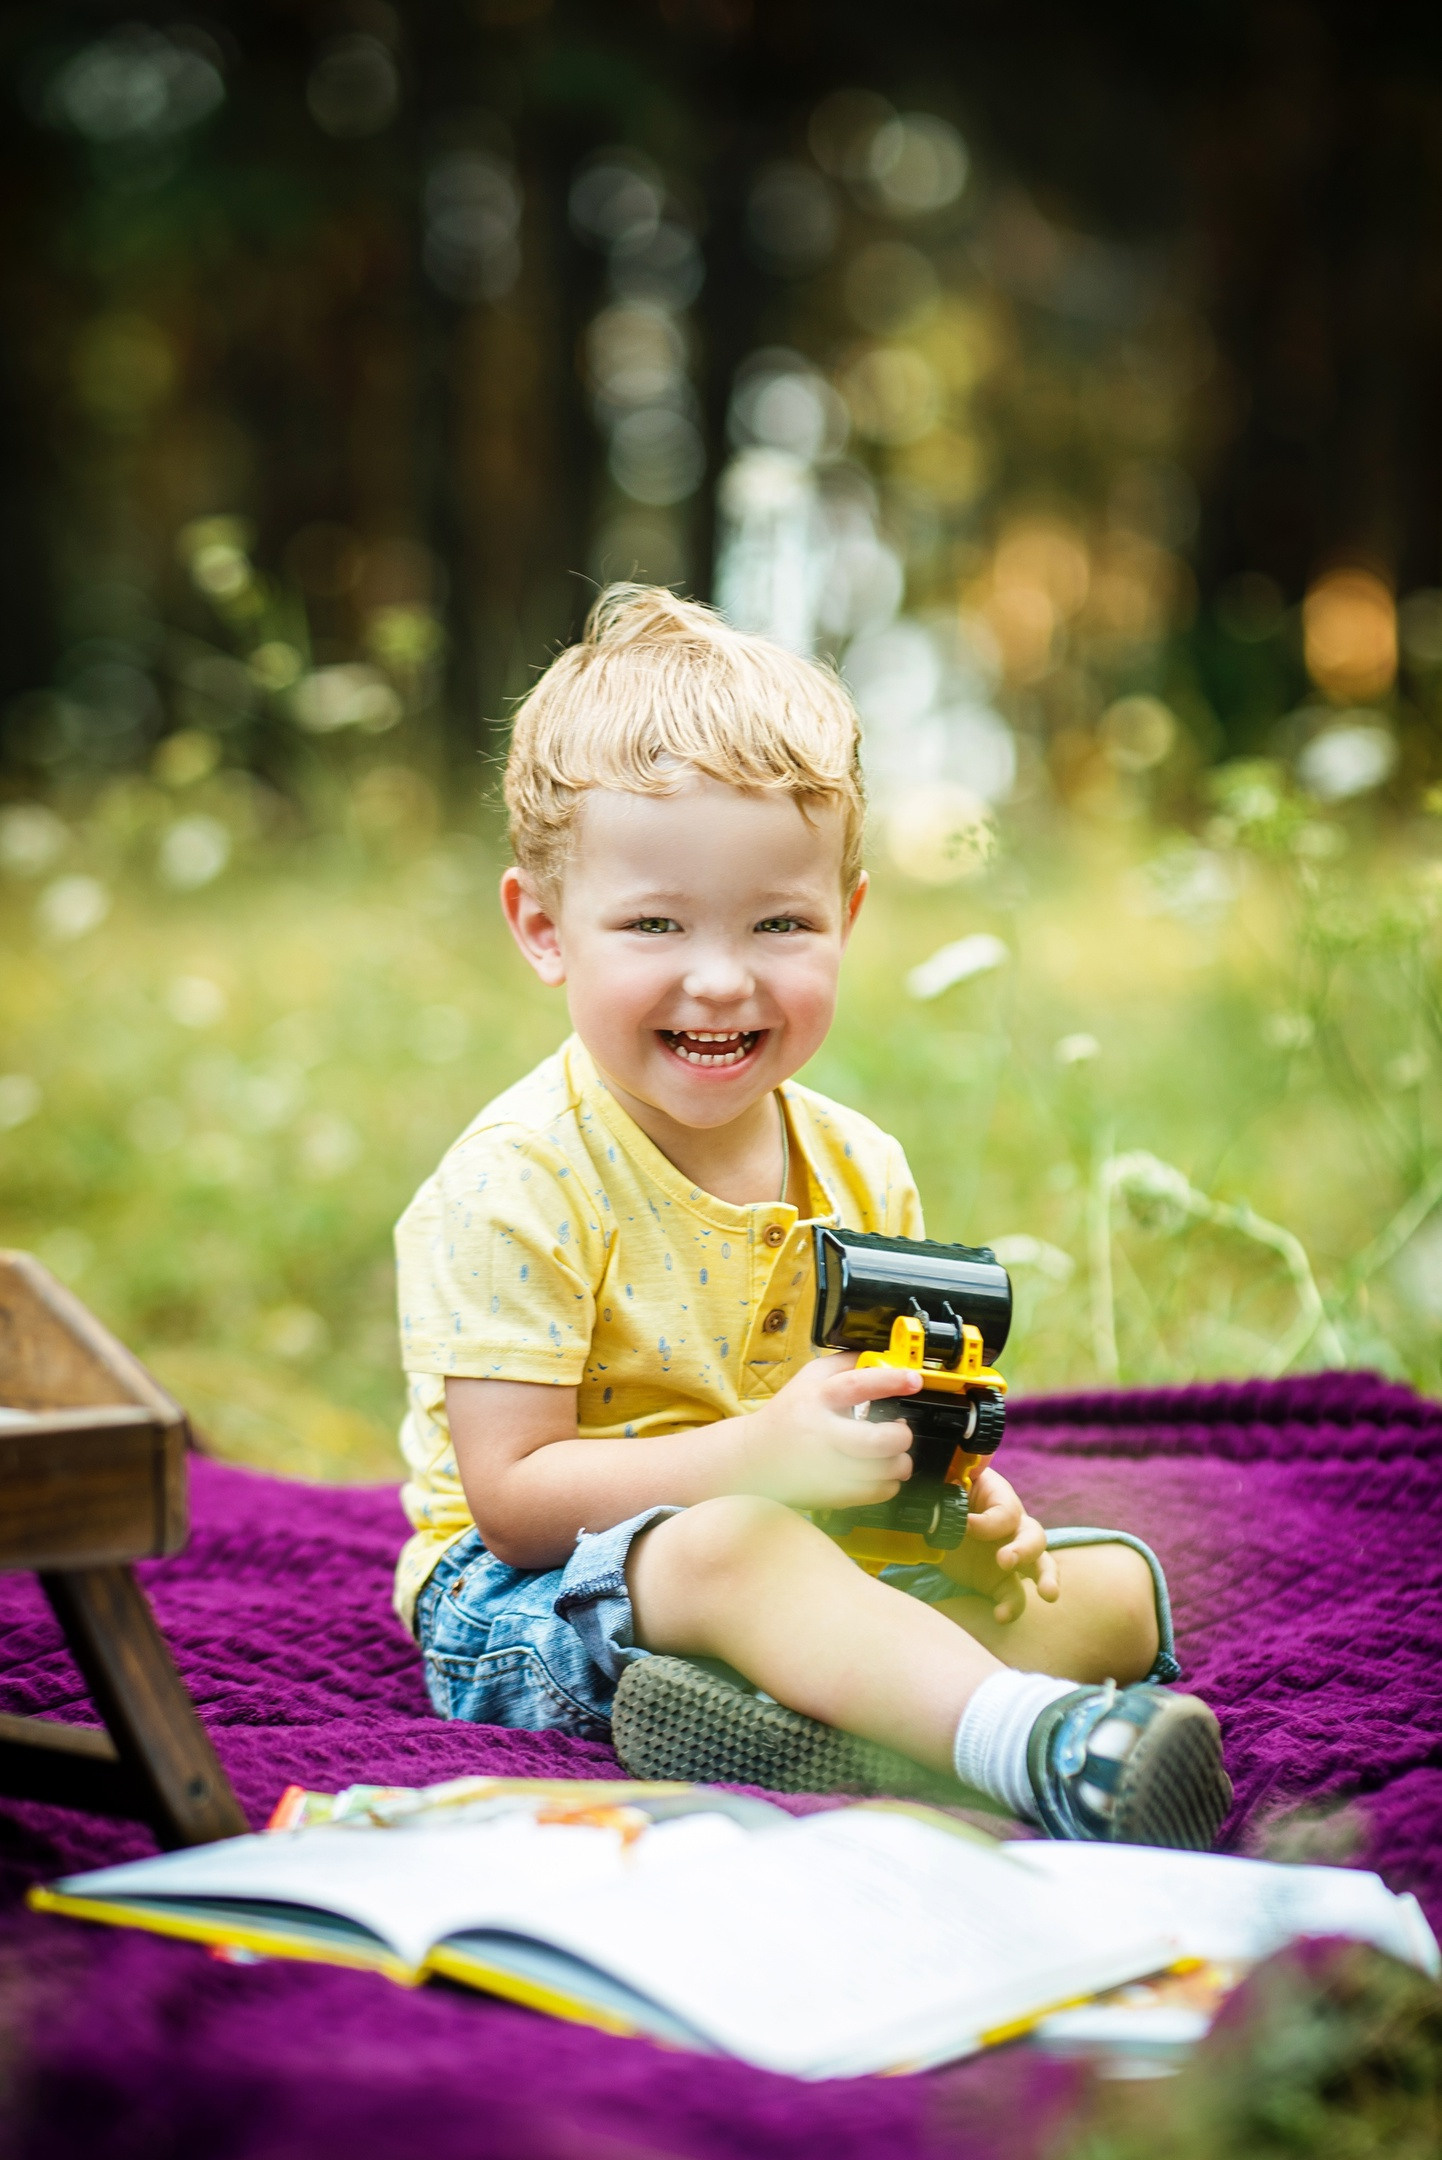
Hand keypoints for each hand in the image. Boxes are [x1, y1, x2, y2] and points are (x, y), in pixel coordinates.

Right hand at [730, 1354, 922, 1511]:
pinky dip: (889, 1482)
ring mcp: (828, 1468)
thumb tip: (886, 1357)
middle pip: (876, 1441)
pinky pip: (878, 1492)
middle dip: (901, 1437)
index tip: (914, 1380)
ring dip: (900, 1461)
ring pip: (883, 1471)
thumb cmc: (789, 1413)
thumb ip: (847, 1363)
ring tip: (893, 1453)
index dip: (890, 1381)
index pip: (857, 1386)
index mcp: (818, 1399)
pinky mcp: (833, 1494)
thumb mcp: (810, 1377)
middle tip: (901, 1432)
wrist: (754, 1457)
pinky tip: (879, 1470)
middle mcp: (822, 1434)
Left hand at [939, 1465, 1058, 1622]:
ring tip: (1049, 1594)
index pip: (1006, 1510)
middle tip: (1004, 1560)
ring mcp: (1008, 1553)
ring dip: (1047, 1577)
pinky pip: (1015, 1594)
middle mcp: (1008, 1524)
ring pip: (1041, 1563)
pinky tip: (999, 1616)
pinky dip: (1012, 1606)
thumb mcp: (935, 1486)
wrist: (921, 1525)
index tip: (965, 1527)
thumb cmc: (931, 1496)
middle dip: (1024, 1548)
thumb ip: (945, 1480)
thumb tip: (956, 1471)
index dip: (988, 1521)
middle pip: (1033, 1534)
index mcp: (995, 1495)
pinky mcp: (999, 1580)